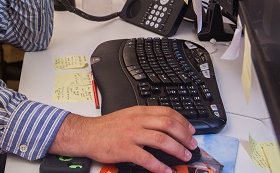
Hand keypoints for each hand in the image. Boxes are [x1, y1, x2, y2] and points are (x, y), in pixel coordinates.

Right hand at [48, 106, 197, 172]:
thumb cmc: (107, 127)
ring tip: (184, 156)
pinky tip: (166, 171)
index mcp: (139, 111)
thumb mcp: (128, 115)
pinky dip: (159, 166)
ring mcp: (131, 135)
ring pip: (161, 140)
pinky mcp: (125, 149)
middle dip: (184, 136)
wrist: (87, 134)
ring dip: (177, 149)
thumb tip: (165, 126)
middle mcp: (137, 121)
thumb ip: (145, 119)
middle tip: (192, 145)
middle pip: (168, 125)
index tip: (191, 130)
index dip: (182, 121)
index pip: (167, 112)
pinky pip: (147, 158)